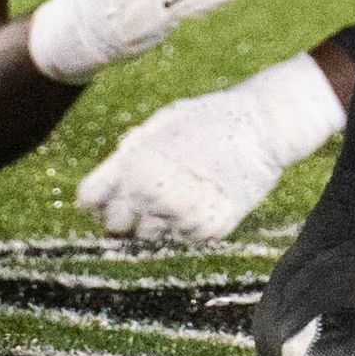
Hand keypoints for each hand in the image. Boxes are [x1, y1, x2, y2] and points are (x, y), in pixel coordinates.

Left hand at [76, 53, 342, 246]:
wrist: (265, 124)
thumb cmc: (212, 117)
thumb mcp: (163, 122)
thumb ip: (131, 151)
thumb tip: (110, 178)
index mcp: (133, 164)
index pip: (89, 199)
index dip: (99, 198)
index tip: (113, 196)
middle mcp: (149, 193)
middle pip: (116, 226)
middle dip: (129, 214)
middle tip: (156, 194)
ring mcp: (178, 214)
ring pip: (151, 236)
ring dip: (162, 220)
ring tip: (189, 191)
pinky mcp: (208, 229)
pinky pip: (185, 238)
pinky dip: (193, 224)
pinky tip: (209, 197)